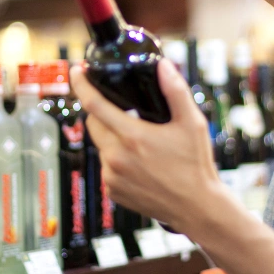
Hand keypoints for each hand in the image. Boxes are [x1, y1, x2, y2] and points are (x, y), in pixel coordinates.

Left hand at [69, 58, 221, 234]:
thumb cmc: (196, 166)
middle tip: (123, 112)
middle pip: (93, 124)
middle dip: (101, 113)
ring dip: (112, 138)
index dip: (81, 84)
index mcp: (133, 137)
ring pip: (101, 146)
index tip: (77, 72)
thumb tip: (163, 66)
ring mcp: (112, 178)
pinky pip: (106, 167)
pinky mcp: (112, 192)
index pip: (94, 104)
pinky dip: (116, 160)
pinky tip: (139, 164)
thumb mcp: (192, 123)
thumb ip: (175, 91)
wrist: (197, 208)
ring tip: (140, 144)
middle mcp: (116, 158)